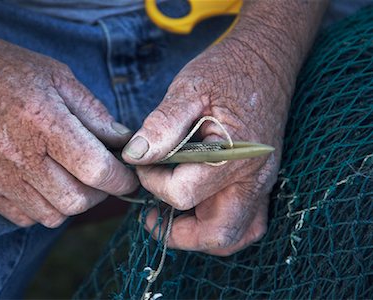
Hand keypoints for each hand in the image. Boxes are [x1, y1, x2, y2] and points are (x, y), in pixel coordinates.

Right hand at [0, 29, 137, 226]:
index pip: (94, 169)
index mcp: (43, 121)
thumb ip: (94, 113)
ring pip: (53, 215)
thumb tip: (123, 142)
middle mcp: (18, 154)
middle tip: (101, 176)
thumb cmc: (8, 71)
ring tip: (72, 178)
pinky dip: (44, 207)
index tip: (128, 177)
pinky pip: (25, 218)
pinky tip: (45, 182)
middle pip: (76, 201)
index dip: (120, 179)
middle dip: (100, 193)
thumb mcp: (59, 77)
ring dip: (73, 202)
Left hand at [122, 36, 292, 255]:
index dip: (153, 182)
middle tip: (152, 217)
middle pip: (218, 235)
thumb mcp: (189, 89)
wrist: (266, 60)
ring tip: (173, 217)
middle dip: (178, 234)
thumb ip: (162, 125)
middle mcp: (253, 178)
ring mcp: (261, 182)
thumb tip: (135, 157)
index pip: (182, 193)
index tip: (143, 162)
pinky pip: (247, 221)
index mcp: (234, 156)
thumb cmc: (227, 71)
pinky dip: (218, 223)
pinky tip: (196, 206)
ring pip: (236, 235)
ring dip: (200, 235)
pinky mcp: (259, 180)